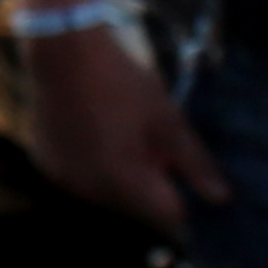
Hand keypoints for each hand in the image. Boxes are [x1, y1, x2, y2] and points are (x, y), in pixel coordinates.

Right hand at [26, 21, 216, 228]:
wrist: (64, 52)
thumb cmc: (124, 84)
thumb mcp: (169, 121)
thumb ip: (195, 165)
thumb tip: (221, 199)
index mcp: (126, 183)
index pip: (169, 214)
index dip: (183, 196)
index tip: (183, 171)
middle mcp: (91, 191)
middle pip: (136, 206)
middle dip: (149, 184)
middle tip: (150, 141)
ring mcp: (64, 178)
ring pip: (106, 193)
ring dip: (119, 176)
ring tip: (119, 132)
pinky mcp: (45, 164)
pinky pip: (78, 178)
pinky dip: (90, 165)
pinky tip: (91, 130)